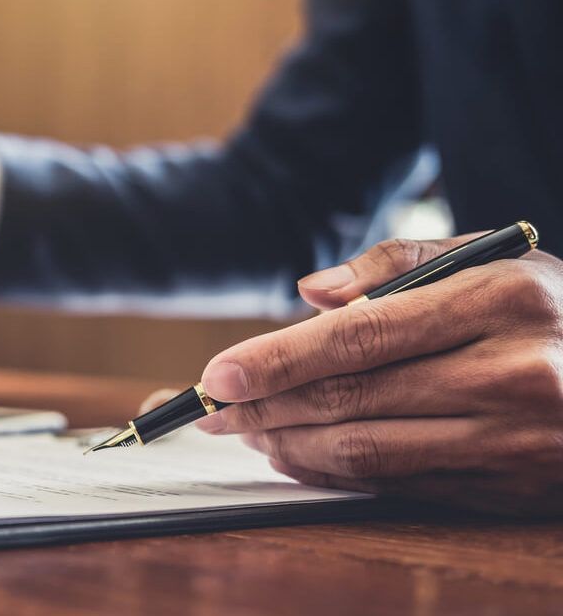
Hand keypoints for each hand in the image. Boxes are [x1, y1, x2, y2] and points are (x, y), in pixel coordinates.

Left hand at [157, 236, 562, 514]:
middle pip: (353, 397)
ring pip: (368, 450)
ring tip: (247, 430)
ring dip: (290, 444)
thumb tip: (309, 294)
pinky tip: (298, 455)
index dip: (278, 358)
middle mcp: (512, 372)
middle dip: (266, 406)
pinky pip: (399, 484)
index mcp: (501, 299)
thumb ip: (395, 261)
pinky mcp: (510, 485)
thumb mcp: (490, 255)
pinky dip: (335, 473)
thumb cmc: (547, 306)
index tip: (219, 373)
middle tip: (212, 408)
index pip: (360, 335)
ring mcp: (516, 438)